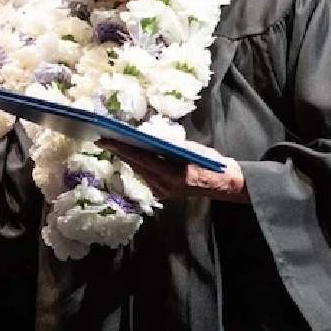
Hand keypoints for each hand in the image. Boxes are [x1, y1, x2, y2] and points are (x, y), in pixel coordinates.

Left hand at [96, 138, 248, 203]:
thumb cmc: (211, 163)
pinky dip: (139, 165)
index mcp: (172, 174)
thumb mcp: (191, 148)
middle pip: (137, 166)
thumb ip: (169, 145)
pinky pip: (147, 176)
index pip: (141, 159)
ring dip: (128, 158)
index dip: (122, 149)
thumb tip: (148, 137)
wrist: (225, 184)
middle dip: (120, 152)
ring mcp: (164, 192)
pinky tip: (133, 156)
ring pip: (140, 172)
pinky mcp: (164, 193)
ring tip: (115, 144)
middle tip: (105, 139)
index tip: (106, 140)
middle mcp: (165, 186)